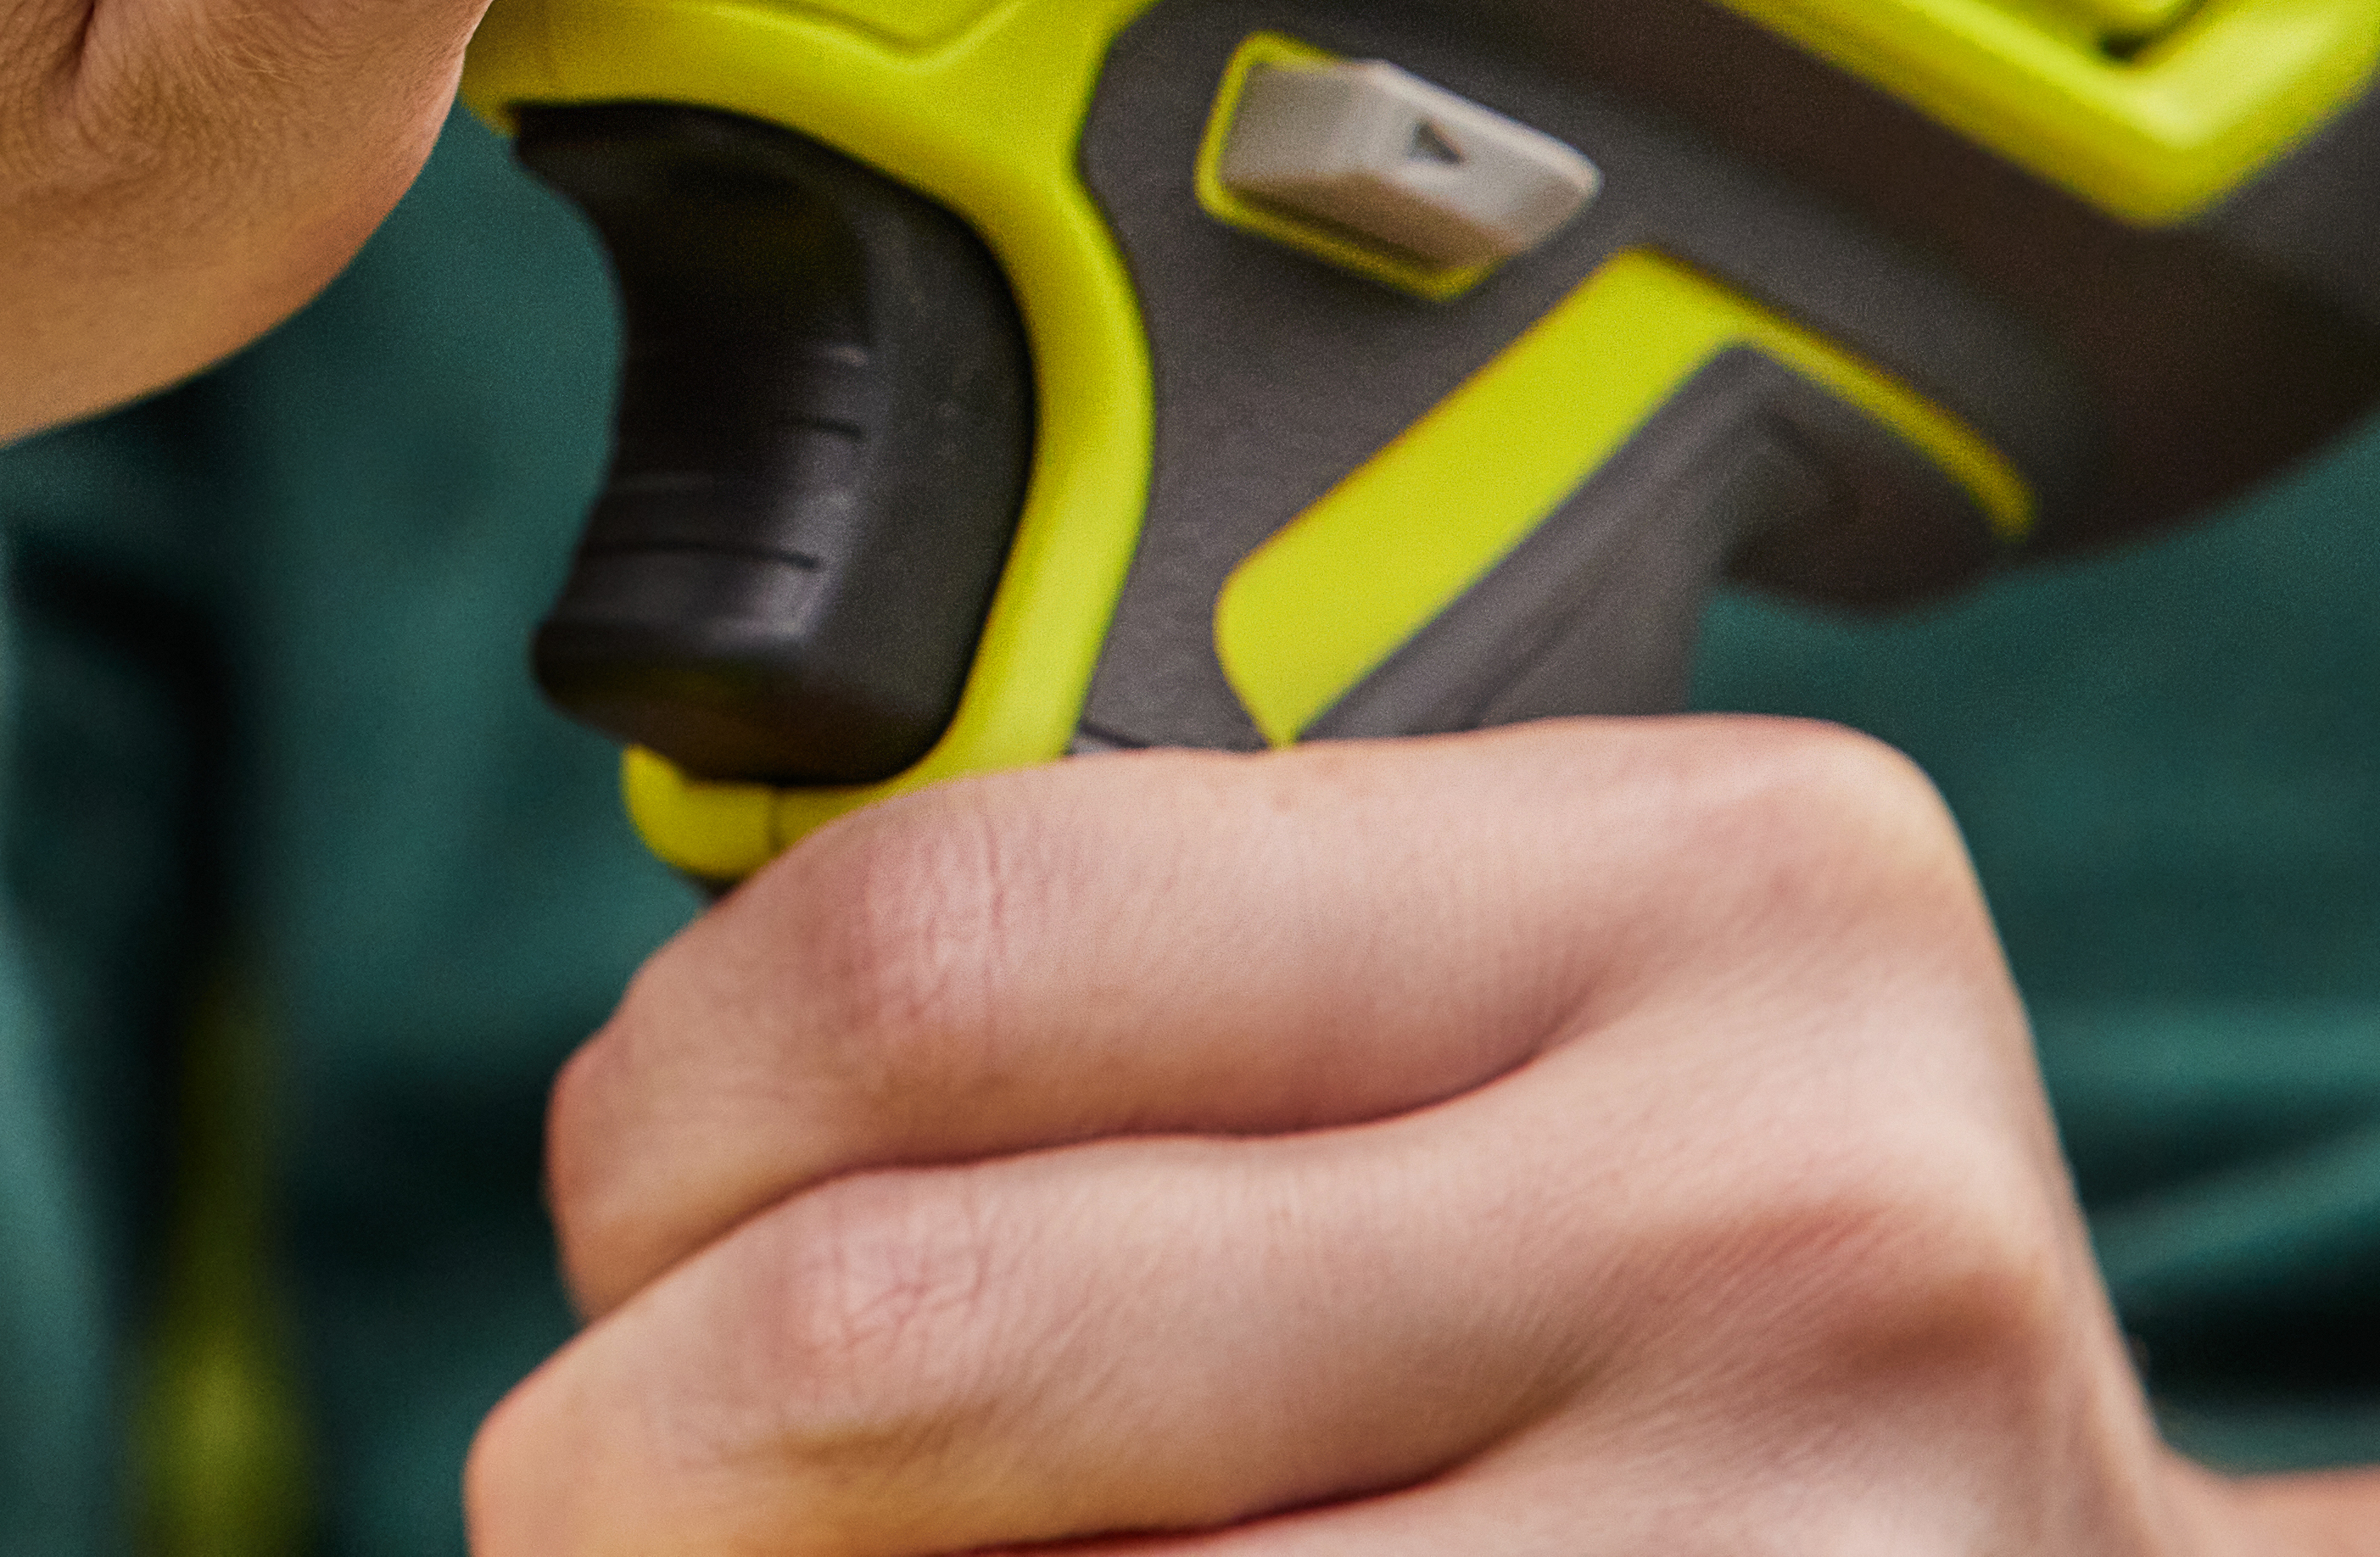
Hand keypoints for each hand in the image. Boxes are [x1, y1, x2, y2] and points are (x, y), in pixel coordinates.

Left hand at [478, 725, 2379, 1553]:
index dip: (668, 1102)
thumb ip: (1175, 978)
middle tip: (606, 1466)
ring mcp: (1771, 1551)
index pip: (938, 939)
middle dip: (632, 1429)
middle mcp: (1773, 1210)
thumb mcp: (1550, 1019)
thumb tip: (656, 1142)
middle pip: (903, 1324)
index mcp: (1706, 888)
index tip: (629, 1201)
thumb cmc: (1709, 1307)